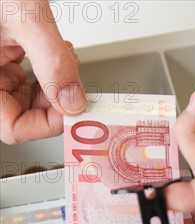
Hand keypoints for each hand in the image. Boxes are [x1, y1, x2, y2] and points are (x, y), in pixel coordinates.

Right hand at [0, 0, 86, 143]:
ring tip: (67, 59)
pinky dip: (48, 69)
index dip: (46, 124)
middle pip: (23, 114)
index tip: (75, 108)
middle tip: (78, 84)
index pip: (13, 127)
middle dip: (56, 100)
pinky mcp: (0, 53)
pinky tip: (59, 52)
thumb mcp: (24, 15)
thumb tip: (73, 102)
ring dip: (56, 84)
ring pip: (28, 98)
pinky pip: (26, 77)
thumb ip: (51, 61)